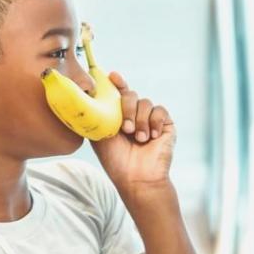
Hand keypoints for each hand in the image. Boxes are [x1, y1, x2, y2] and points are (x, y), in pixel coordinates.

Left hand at [91, 72, 175, 191]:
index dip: (117, 82)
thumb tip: (88, 93)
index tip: (113, 76)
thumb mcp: (100, 133)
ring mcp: (150, 119)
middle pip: (131, 94)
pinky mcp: (165, 125)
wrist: (137, 177)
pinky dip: (154, 122)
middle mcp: (135, 115)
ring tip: (139, 138)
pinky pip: (160, 111)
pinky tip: (151, 137)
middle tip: (126, 129)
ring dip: (140, 120)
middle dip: (127, 109)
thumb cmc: (115, 160)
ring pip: (146, 102)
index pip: (118, 93)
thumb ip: (96, 113)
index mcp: (118, 115)